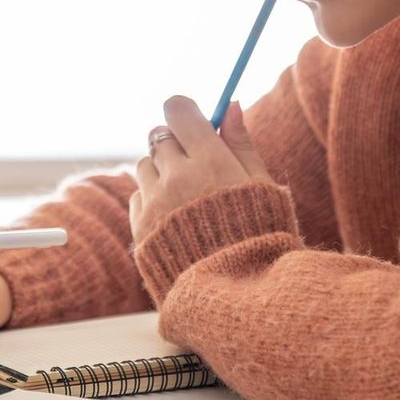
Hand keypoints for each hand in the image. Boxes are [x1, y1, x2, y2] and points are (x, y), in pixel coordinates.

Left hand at [129, 97, 268, 243]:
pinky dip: (153, 200)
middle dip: (176, 144)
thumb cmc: (257, 235)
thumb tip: (232, 105)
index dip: (184, 112)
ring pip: (145, 165)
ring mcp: (155, 202)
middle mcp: (177, 177)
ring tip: (188, 197)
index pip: (178, 110)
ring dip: (162, 172)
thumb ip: (242, 143)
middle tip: (196, 164)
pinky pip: (138, 196)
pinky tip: (177, 219)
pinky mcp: (140, 226)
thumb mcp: (261, 186)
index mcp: (210, 160)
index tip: (194, 123)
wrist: (234, 294)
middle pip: (160, 136)